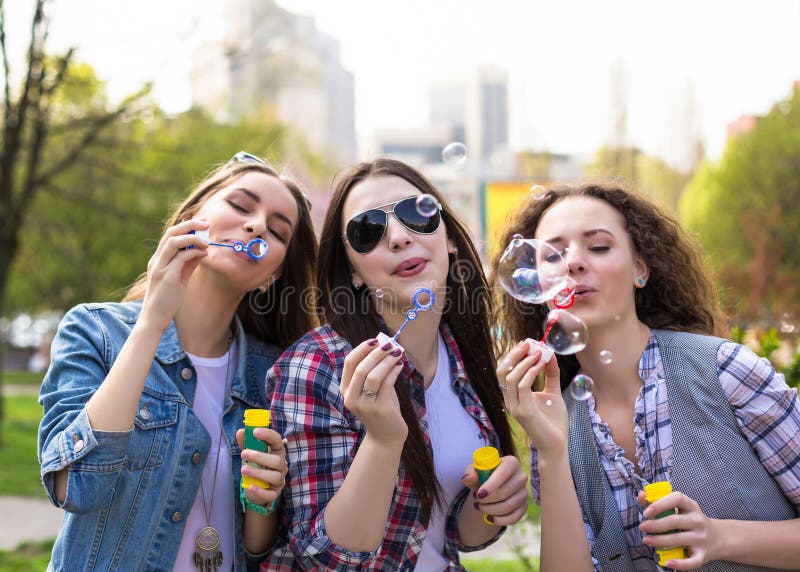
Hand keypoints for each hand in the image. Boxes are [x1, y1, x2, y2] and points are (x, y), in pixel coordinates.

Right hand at [140, 219, 209, 330]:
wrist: (155, 318)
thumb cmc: (167, 299)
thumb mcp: (179, 277)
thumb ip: (188, 263)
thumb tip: (201, 251)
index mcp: (158, 259)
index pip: (169, 235)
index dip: (185, 226)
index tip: (200, 223)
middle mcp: (156, 260)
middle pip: (170, 233)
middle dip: (190, 225)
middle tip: (206, 223)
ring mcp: (160, 267)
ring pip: (173, 242)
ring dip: (192, 237)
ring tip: (207, 241)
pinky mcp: (166, 277)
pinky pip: (181, 258)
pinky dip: (194, 252)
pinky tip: (204, 254)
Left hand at [236, 427, 288, 507]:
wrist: (255, 487)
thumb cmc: (255, 465)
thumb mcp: (250, 453)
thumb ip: (246, 443)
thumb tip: (240, 432)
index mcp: (277, 451)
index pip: (277, 440)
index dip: (268, 435)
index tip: (255, 432)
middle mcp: (281, 465)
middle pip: (277, 461)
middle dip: (260, 457)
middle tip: (243, 453)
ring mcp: (280, 480)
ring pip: (275, 477)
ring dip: (258, 473)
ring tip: (243, 470)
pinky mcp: (275, 493)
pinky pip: (271, 494)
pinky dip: (260, 491)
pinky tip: (250, 486)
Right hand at [340, 338, 406, 446]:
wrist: (385, 437)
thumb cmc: (380, 407)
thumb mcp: (372, 389)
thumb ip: (374, 370)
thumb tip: (384, 345)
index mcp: (346, 390)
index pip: (349, 363)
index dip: (362, 349)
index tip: (375, 340)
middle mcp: (351, 398)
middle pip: (361, 368)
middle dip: (376, 353)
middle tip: (390, 344)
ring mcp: (365, 405)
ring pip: (373, 376)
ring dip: (387, 361)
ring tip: (397, 353)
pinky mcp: (380, 409)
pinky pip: (387, 384)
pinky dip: (394, 371)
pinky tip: (400, 365)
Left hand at [461, 455, 528, 525]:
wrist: (492, 487)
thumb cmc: (484, 475)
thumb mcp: (475, 471)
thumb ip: (470, 473)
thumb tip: (468, 479)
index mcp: (511, 462)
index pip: (504, 473)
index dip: (491, 485)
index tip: (479, 494)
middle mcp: (521, 476)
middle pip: (505, 492)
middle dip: (487, 500)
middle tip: (476, 500)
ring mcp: (524, 492)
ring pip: (508, 506)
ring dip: (491, 510)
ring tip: (480, 507)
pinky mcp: (524, 506)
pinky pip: (514, 517)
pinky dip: (500, 520)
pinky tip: (489, 518)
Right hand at [498, 340, 565, 457]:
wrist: (557, 444)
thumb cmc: (554, 421)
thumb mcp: (553, 392)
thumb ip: (551, 375)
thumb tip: (549, 355)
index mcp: (513, 396)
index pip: (504, 371)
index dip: (513, 355)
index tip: (527, 343)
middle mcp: (510, 400)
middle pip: (502, 371)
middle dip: (514, 355)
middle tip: (528, 343)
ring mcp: (514, 407)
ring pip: (510, 377)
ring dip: (525, 362)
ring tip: (539, 353)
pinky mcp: (524, 412)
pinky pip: (523, 386)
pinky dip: (532, 372)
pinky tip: (542, 365)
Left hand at [638, 489, 723, 569]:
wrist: (720, 538)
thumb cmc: (692, 520)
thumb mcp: (680, 508)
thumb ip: (659, 502)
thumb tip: (641, 495)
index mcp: (691, 506)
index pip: (677, 499)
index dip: (660, 504)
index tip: (647, 512)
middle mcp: (698, 521)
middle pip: (674, 521)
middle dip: (655, 525)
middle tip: (642, 527)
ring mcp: (701, 538)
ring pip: (678, 539)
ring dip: (659, 541)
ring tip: (646, 540)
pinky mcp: (703, 555)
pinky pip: (691, 561)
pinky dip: (679, 564)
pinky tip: (667, 562)